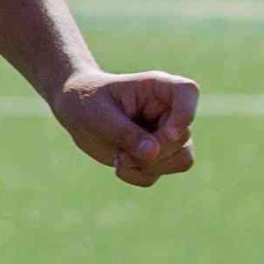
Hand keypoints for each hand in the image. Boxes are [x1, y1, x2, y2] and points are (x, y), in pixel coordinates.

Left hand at [50, 68, 199, 187]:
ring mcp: (166, 133)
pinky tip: (120, 167)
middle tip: (120, 154)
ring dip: (149, 167)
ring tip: (120, 160)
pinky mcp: (160, 153)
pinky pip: (164, 172)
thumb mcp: (98, 114)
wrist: (75, 113)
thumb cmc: (85, 101)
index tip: (166, 132)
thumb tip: (153, 153)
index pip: (187, 91)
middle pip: (182, 137)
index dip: (186, 114)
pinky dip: (141, 176)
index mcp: (155, 87)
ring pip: (182, 159)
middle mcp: (167, 109)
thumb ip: (125, 133)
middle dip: (153, 153)